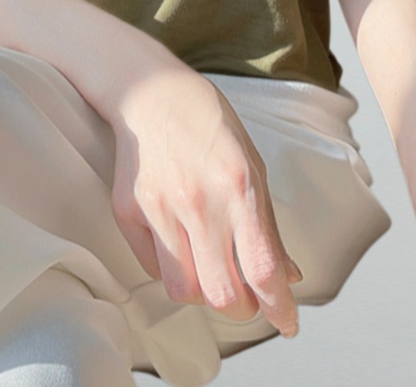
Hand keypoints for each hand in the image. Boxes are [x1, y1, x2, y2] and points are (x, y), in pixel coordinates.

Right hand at [106, 59, 302, 337]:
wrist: (151, 92)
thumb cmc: (208, 124)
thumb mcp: (252, 165)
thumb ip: (267, 225)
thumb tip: (288, 276)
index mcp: (237, 187)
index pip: (263, 270)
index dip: (279, 307)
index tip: (287, 322)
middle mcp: (197, 202)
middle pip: (222, 294)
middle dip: (241, 308)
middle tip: (247, 299)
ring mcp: (158, 208)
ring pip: (184, 290)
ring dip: (204, 294)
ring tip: (212, 274)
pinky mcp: (127, 212)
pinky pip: (153, 267)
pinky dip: (173, 270)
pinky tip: (182, 249)